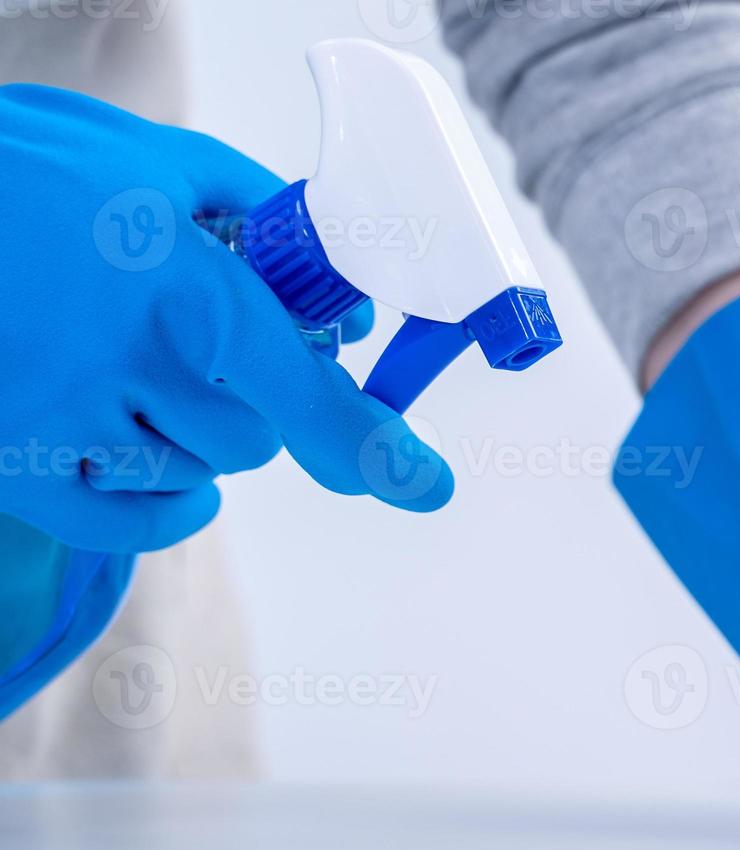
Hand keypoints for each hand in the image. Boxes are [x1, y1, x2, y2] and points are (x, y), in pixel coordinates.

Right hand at [0, 84, 451, 552]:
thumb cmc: (28, 169)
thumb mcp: (153, 161)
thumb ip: (258, 216)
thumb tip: (332, 293)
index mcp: (183, 289)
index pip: (304, 395)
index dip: (373, 447)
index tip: (424, 485)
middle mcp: (132, 368)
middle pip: (254, 438)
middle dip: (253, 402)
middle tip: (202, 351)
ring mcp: (67, 423)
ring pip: (196, 474)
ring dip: (196, 439)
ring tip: (137, 372)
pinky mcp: (17, 464)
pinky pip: (132, 522)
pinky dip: (166, 504)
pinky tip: (154, 464)